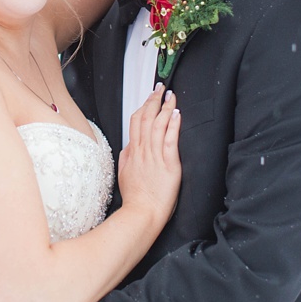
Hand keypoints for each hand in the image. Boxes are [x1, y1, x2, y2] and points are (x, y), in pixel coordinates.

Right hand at [118, 83, 182, 224]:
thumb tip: (130, 144)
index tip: (149, 97)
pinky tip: (176, 114)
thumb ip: (127, 157)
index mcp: (133, 152)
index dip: (143, 106)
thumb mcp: (124, 173)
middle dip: (154, 100)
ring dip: (165, 108)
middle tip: (160, 87)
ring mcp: (155, 156)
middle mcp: (143, 151)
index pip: (136, 122)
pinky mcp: (169, 164)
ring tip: (171, 96)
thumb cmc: (135, 198)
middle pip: (146, 118)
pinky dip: (173, 125)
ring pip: (158, 125)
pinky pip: (170, 140)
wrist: (141, 213)